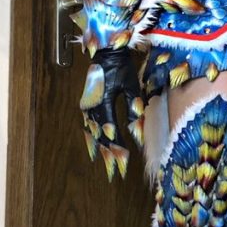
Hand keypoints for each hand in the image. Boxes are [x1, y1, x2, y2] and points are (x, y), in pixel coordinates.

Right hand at [79, 48, 144, 179]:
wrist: (106, 52)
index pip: (112, 132)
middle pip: (100, 137)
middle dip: (108, 156)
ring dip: (100, 150)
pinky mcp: (87, 105)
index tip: (124, 164)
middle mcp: (92, 108)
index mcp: (104, 103)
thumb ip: (134, 111)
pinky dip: (92, 139)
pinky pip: (89, 126)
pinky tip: (94, 149)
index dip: (118, 149)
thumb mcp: (132, 88)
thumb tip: (138, 134)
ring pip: (93, 134)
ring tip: (105, 165)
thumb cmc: (122, 68)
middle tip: (114, 174)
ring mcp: (87, 107)